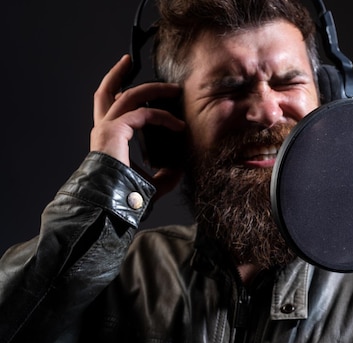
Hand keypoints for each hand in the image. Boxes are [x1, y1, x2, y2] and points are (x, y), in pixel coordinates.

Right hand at [90, 55, 185, 198]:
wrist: (112, 204)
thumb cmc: (128, 197)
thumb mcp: (153, 182)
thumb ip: (165, 173)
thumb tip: (181, 169)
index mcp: (108, 138)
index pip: (112, 109)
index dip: (124, 94)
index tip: (144, 94)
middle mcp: (104, 129)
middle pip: (106, 92)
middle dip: (118, 73)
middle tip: (128, 60)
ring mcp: (107, 128)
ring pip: (129, 95)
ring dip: (152, 89)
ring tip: (173, 88)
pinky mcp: (115, 130)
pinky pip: (144, 114)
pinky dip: (163, 117)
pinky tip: (179, 125)